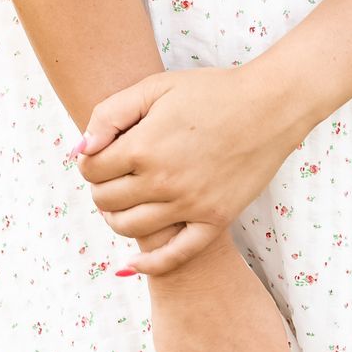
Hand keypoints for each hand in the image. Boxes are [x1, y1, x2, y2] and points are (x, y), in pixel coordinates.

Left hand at [75, 64, 305, 276]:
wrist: (270, 106)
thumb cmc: (212, 91)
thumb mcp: (155, 87)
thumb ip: (110, 114)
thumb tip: (81, 149)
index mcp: (143, 147)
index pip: (91, 169)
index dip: (88, 161)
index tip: (98, 155)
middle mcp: (162, 181)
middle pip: (106, 199)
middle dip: (100, 187)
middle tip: (111, 176)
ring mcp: (190, 205)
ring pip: (129, 228)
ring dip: (115, 218)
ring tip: (122, 203)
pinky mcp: (215, 219)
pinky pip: (175, 256)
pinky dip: (148, 264)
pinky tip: (132, 263)